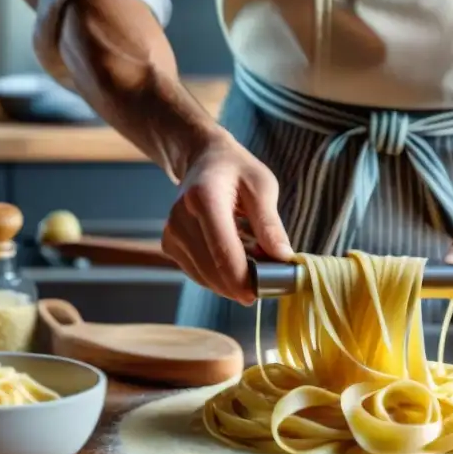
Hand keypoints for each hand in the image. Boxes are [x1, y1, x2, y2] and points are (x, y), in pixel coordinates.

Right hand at [162, 131, 293, 304]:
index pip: (222, 252)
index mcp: (204, 198)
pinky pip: (198, 274)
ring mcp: (171, 234)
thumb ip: (270, 223)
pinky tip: (234, 261)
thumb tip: (282, 258)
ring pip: (204, 278)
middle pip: (212, 270)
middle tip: (267, 282)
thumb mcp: (263, 186)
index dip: (243, 279)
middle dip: (241, 284)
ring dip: (231, 282)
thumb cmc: (237, 171)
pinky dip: (218, 276)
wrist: (204, 161)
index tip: (263, 292)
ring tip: (253, 265)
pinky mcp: (169, 245)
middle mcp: (180, 218)